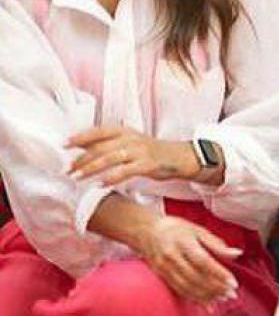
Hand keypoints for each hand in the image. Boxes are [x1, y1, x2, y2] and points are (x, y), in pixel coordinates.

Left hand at [68, 126, 195, 186]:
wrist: (178, 157)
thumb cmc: (149, 151)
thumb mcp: (128, 142)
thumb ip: (106, 144)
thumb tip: (79, 146)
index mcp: (124, 131)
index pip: (98, 131)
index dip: (80, 137)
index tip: (64, 144)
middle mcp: (131, 138)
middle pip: (101, 147)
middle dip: (81, 159)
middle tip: (67, 169)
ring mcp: (140, 151)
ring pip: (110, 158)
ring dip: (91, 168)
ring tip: (77, 177)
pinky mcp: (148, 164)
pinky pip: (126, 171)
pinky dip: (111, 178)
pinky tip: (100, 184)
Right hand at [136, 215, 240, 302]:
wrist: (146, 231)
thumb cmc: (177, 229)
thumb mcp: (198, 230)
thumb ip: (217, 244)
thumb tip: (237, 254)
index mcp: (183, 242)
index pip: (203, 261)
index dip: (219, 273)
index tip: (233, 282)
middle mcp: (171, 256)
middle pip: (195, 277)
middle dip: (215, 288)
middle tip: (231, 294)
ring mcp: (164, 268)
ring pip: (186, 287)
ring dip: (206, 296)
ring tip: (223, 299)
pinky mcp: (161, 277)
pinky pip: (179, 291)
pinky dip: (194, 299)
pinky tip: (207, 304)